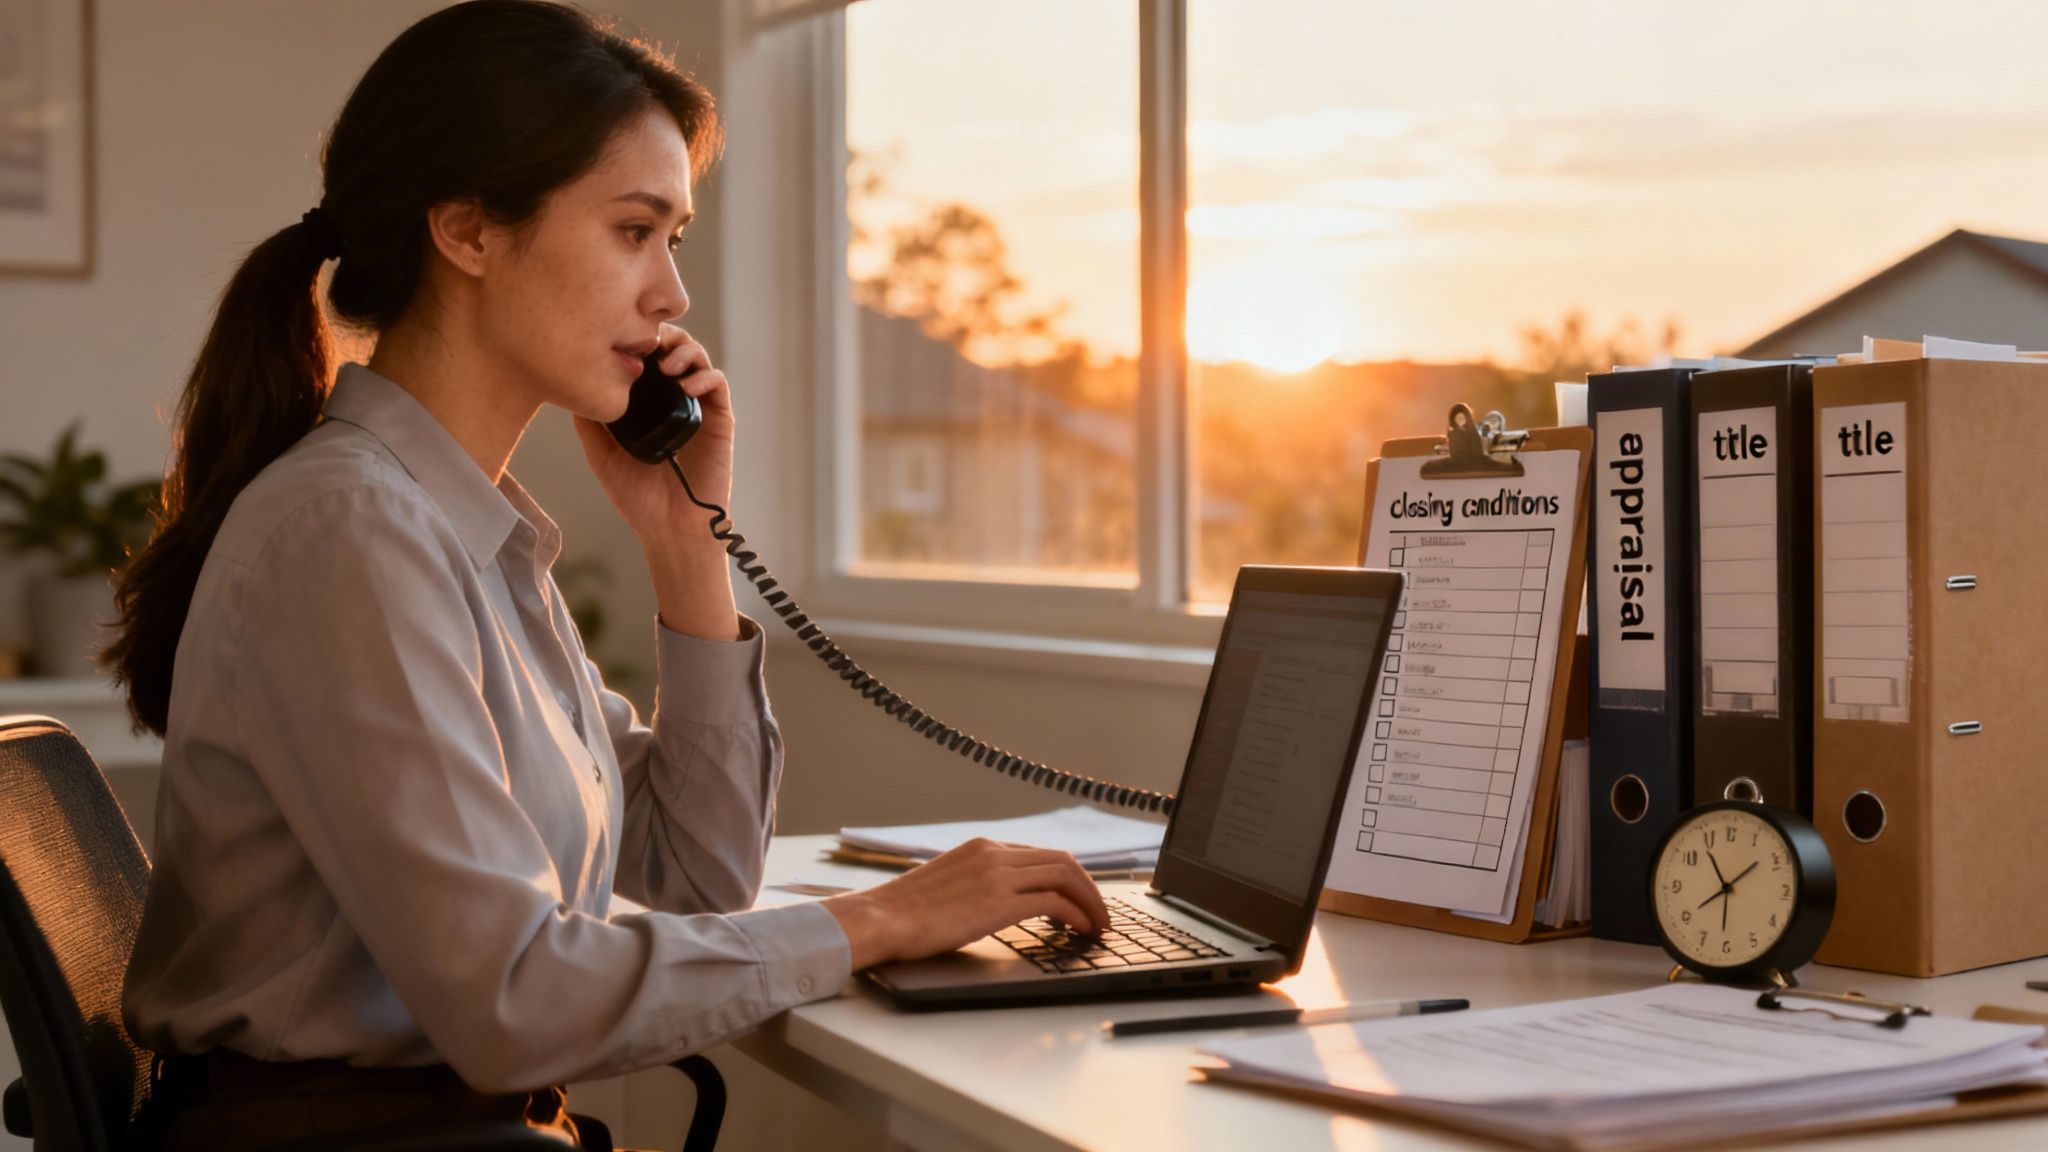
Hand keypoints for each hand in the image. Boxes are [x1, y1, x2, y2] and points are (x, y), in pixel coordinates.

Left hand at [571, 324, 733, 542]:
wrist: (670, 528)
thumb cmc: (637, 497)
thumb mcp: (601, 454)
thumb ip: (589, 422)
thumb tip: (570, 385)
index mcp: (646, 401)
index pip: (644, 355)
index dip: (634, 338)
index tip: (617, 340)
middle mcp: (673, 398)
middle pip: (672, 346)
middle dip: (661, 334)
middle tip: (646, 343)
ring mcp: (697, 406)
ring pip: (697, 357)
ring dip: (684, 350)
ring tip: (666, 364)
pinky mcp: (719, 420)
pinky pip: (717, 384)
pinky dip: (704, 376)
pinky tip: (686, 386)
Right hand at [821, 839, 1110, 969]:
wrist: (879, 919)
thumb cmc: (904, 913)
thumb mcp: (948, 885)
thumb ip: (977, 885)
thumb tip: (999, 904)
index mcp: (982, 848)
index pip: (1041, 854)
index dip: (1069, 877)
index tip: (1081, 898)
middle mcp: (994, 854)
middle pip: (1062, 861)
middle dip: (1090, 888)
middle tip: (1100, 913)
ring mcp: (997, 875)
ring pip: (1065, 876)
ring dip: (1090, 901)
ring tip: (1098, 925)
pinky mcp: (998, 902)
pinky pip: (1054, 902)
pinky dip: (1076, 915)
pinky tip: (1081, 930)